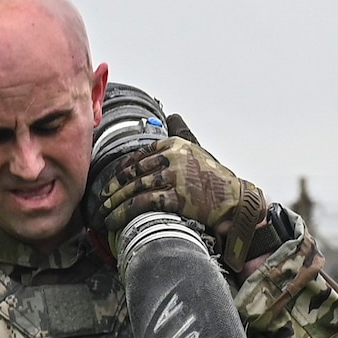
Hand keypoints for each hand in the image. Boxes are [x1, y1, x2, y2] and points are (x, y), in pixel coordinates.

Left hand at [100, 137, 266, 272]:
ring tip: (104, 214)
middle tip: (101, 200)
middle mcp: (173, 158)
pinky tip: (116, 221)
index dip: (120, 170)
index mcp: (175, 145)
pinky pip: (143, 204)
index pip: (138, 156)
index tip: (110, 182)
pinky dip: (126, 213)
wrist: (236, 200)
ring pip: (135, 189)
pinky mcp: (178, 198)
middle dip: (113, 189)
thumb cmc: (217, 179)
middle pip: (133, 173)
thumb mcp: (199, 149)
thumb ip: (183, 133)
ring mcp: (175, 178)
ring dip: (115, 203)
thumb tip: (174, 116)